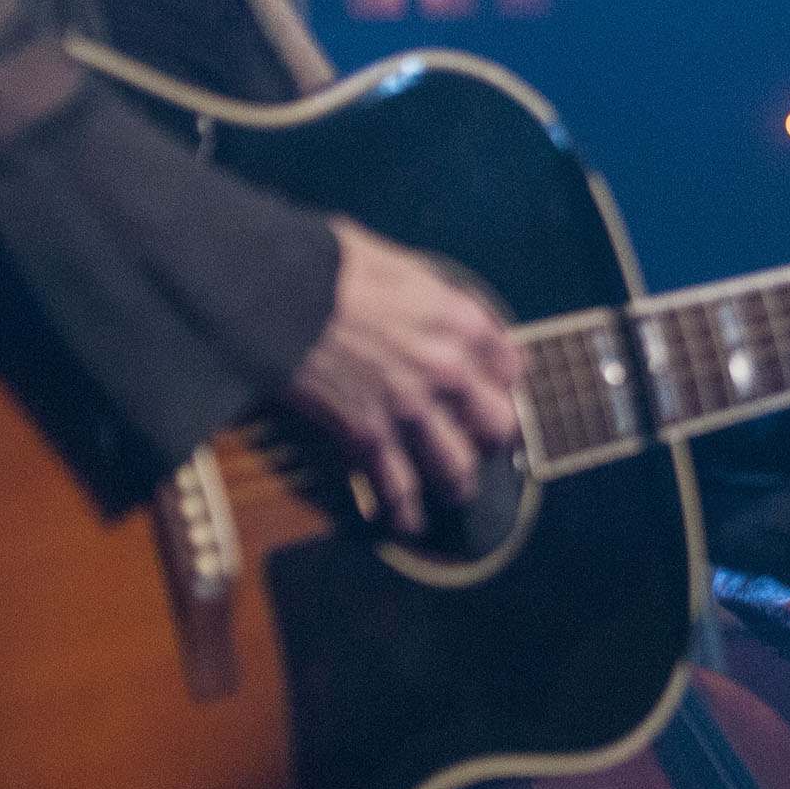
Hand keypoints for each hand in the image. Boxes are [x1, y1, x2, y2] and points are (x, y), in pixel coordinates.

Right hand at [281, 217, 522, 534]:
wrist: (277, 294)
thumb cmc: (333, 267)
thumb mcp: (404, 265)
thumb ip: (437, 296)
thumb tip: (451, 309)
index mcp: (460, 321)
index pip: (512, 364)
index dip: (506, 378)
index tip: (498, 386)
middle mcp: (448, 369)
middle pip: (498, 422)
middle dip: (493, 434)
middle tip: (484, 438)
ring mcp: (409, 406)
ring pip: (457, 464)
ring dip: (458, 480)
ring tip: (457, 488)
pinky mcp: (366, 433)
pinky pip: (395, 485)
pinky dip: (403, 510)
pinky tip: (409, 522)